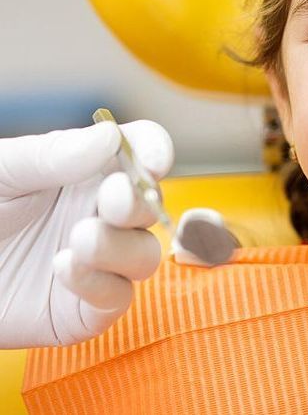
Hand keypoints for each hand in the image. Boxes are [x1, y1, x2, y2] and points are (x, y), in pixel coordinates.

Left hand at [0, 120, 173, 347]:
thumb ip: (53, 156)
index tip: (154, 161)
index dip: (155, 151)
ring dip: (121, 247)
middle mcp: (99, 214)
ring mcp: (98, 262)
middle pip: (149, 205)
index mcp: (87, 171)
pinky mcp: (85, 308)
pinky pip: (118, 297)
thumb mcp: (1, 173)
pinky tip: (63, 267)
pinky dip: (100, 283)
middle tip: (113, 199)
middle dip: (140, 202)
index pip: (139, 152)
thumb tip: (111, 137)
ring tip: (80, 239)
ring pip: (145, 254)